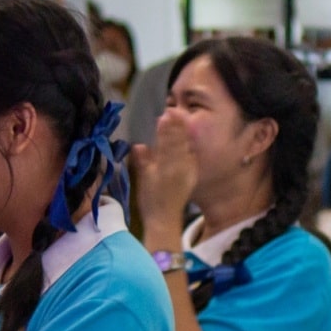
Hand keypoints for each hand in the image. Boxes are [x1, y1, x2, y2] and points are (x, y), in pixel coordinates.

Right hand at [131, 113, 198, 249]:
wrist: (165, 220)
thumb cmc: (151, 200)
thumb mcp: (144, 179)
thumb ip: (143, 161)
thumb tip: (139, 145)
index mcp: (168, 167)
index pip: (167, 143)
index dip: (166, 128)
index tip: (164, 115)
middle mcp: (180, 167)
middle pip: (178, 142)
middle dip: (176, 126)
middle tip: (173, 110)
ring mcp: (188, 170)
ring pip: (186, 147)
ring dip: (183, 132)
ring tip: (181, 117)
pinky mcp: (192, 174)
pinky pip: (191, 155)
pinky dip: (187, 144)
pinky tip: (186, 137)